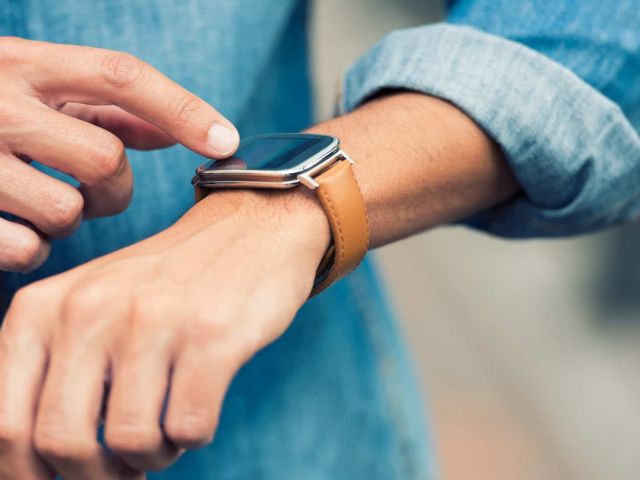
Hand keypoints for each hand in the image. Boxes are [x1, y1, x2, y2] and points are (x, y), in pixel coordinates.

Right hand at [0, 36, 238, 271]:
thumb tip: (168, 129)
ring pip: (67, 210)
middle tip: (92, 188)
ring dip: (68, 217)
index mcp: (20, 63)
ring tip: (39, 202)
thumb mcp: (32, 89)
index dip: (182, 108)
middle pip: (106, 158)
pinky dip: (32, 248)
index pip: (120, 76)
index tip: (227, 140)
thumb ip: (99, 104)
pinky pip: (26, 249)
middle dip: (113, 187)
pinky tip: (11, 226)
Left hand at [0, 188, 329, 478]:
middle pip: (61, 444)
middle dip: (95, 476)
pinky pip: (190, 428)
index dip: (28, 476)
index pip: (5, 426)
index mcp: (42, 308)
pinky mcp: (212, 335)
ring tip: (166, 432)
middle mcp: (90, 309)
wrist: (248, 231)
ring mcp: (154, 320)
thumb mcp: (89, 307)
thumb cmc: (164, 286)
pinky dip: (193, 437)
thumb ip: (50, 370)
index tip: (61, 479)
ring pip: (131, 443)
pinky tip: (198, 408)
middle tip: (123, 471)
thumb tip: (29, 462)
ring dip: (152, 456)